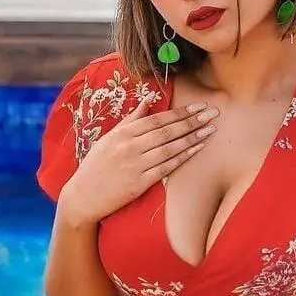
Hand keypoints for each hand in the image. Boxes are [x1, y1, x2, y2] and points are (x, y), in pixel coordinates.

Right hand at [59, 97, 218, 225]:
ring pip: (169, 148)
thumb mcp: (109, 138)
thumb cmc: (96, 166)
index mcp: (123, 133)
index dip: (180, 112)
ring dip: (191, 138)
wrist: (83, 196)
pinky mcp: (139, 183)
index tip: (198, 106)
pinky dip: (182, 158)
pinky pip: (165, 168)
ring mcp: (135, 165)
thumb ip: (131, 120)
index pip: (157, 119)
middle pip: (166, 131)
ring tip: (209, 130)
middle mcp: (130, 146)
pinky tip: (196, 150)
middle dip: (191, 121)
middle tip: (211, 114)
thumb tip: (148, 99)